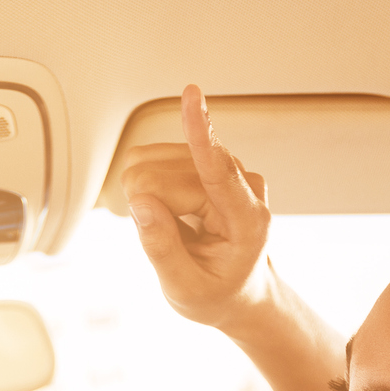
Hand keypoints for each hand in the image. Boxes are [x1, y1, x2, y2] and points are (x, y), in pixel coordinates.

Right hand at [118, 83, 273, 330]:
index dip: (200, 133)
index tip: (192, 96)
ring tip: (171, 232)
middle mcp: (243, 185)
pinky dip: (149, 190)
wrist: (239, 293)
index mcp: (249, 222)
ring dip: (148, 200)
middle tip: (163, 243)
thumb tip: (140, 202)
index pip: (218, 170)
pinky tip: (169, 214)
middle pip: (167, 175)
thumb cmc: (216, 295)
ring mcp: (226, 168)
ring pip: (155, 163)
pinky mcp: (207, 160)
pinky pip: (156, 160)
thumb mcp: (185, 290)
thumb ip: (162, 249)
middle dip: (148, 207)